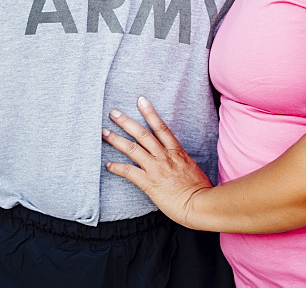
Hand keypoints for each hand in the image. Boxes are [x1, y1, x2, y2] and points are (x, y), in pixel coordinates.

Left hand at [102, 97, 212, 227]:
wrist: (200, 205)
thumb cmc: (199, 189)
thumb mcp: (192, 168)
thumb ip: (180, 160)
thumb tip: (174, 159)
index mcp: (177, 152)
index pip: (161, 127)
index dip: (150, 113)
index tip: (141, 101)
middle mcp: (164, 157)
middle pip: (142, 134)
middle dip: (126, 122)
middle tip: (114, 113)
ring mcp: (156, 169)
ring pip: (132, 149)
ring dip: (116, 140)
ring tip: (104, 133)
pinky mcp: (149, 183)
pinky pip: (129, 172)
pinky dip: (117, 167)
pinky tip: (108, 165)